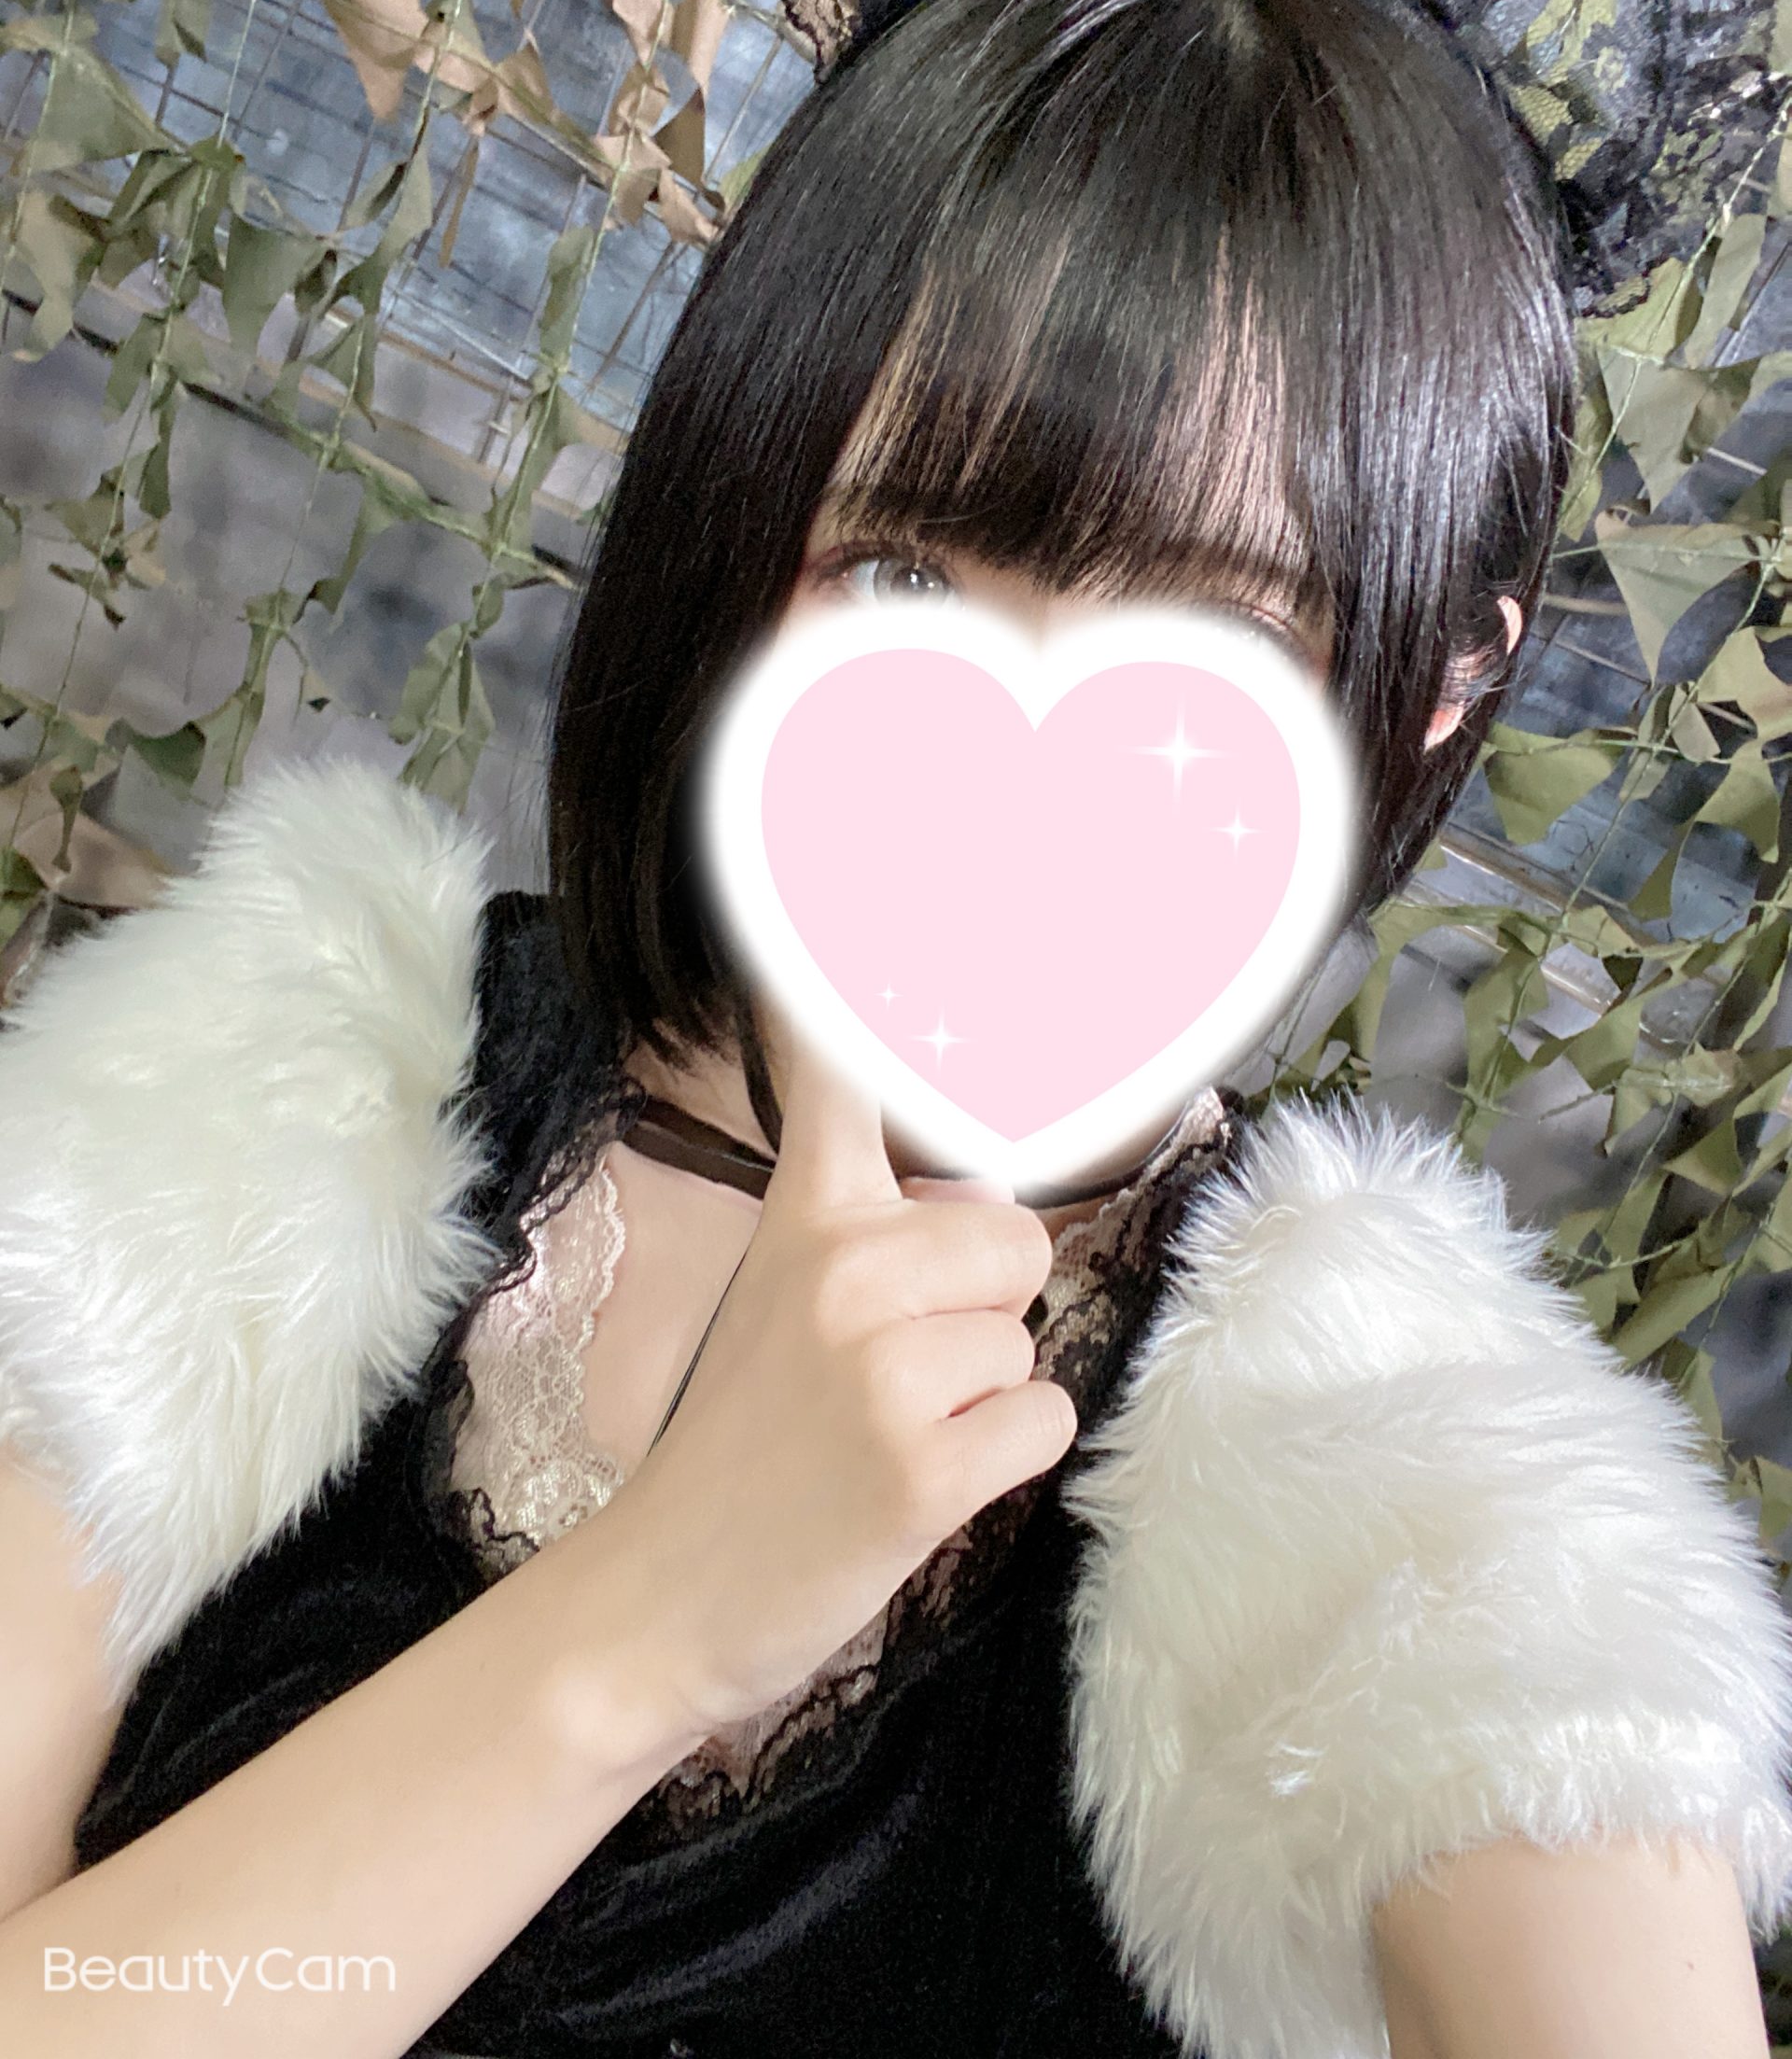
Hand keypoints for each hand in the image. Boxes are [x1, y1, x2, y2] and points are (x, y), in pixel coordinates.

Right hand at [599, 1004, 1075, 1736]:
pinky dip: (1001, 1461)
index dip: (878, 992)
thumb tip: (977, 1180)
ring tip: (890, 1433)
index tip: (886, 896)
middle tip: (895, 1370)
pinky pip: (1042, 1420)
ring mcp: (883, 1368)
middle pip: (1014, 1233)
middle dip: (984, 1305)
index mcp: (807, 1217)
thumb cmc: (735, 1446)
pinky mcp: (923, 1469)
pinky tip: (917, 1485)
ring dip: (984, 1395)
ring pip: (1028, 1336)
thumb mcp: (776, 1298)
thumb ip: (866, 1226)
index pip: (847, 1069)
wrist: (659, 1599)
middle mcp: (845, 1269)